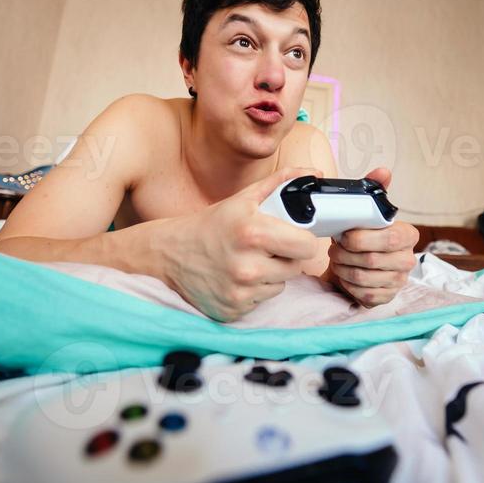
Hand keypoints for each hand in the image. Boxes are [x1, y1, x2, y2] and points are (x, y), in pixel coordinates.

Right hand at [160, 166, 321, 321]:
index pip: (307, 246)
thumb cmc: (211, 225)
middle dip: (286, 257)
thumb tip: (314, 172)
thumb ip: (281, 184)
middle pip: (296, 267)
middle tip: (265, 248)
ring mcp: (240, 291)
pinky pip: (262, 300)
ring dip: (271, 275)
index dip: (303, 240)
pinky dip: (254, 291)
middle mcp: (248, 266)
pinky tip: (237, 278)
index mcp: (253, 233)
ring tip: (248, 261)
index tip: (293, 237)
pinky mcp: (233, 310)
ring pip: (280, 285)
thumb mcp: (243, 199)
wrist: (169, 255)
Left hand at [326, 167, 418, 307]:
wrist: (358, 261)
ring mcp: (398, 281)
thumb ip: (375, 189)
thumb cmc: (363, 234)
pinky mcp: (386, 297)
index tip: (344, 235)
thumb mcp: (367, 210)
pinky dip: (347, 284)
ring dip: (343, 268)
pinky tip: (344, 274)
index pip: (390, 238)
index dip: (362, 238)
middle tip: (334, 248)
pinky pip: (363, 294)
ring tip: (337, 259)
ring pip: (364, 277)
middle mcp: (408, 260)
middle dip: (346, 254)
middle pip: (372, 260)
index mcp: (408, 235)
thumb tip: (383, 171)